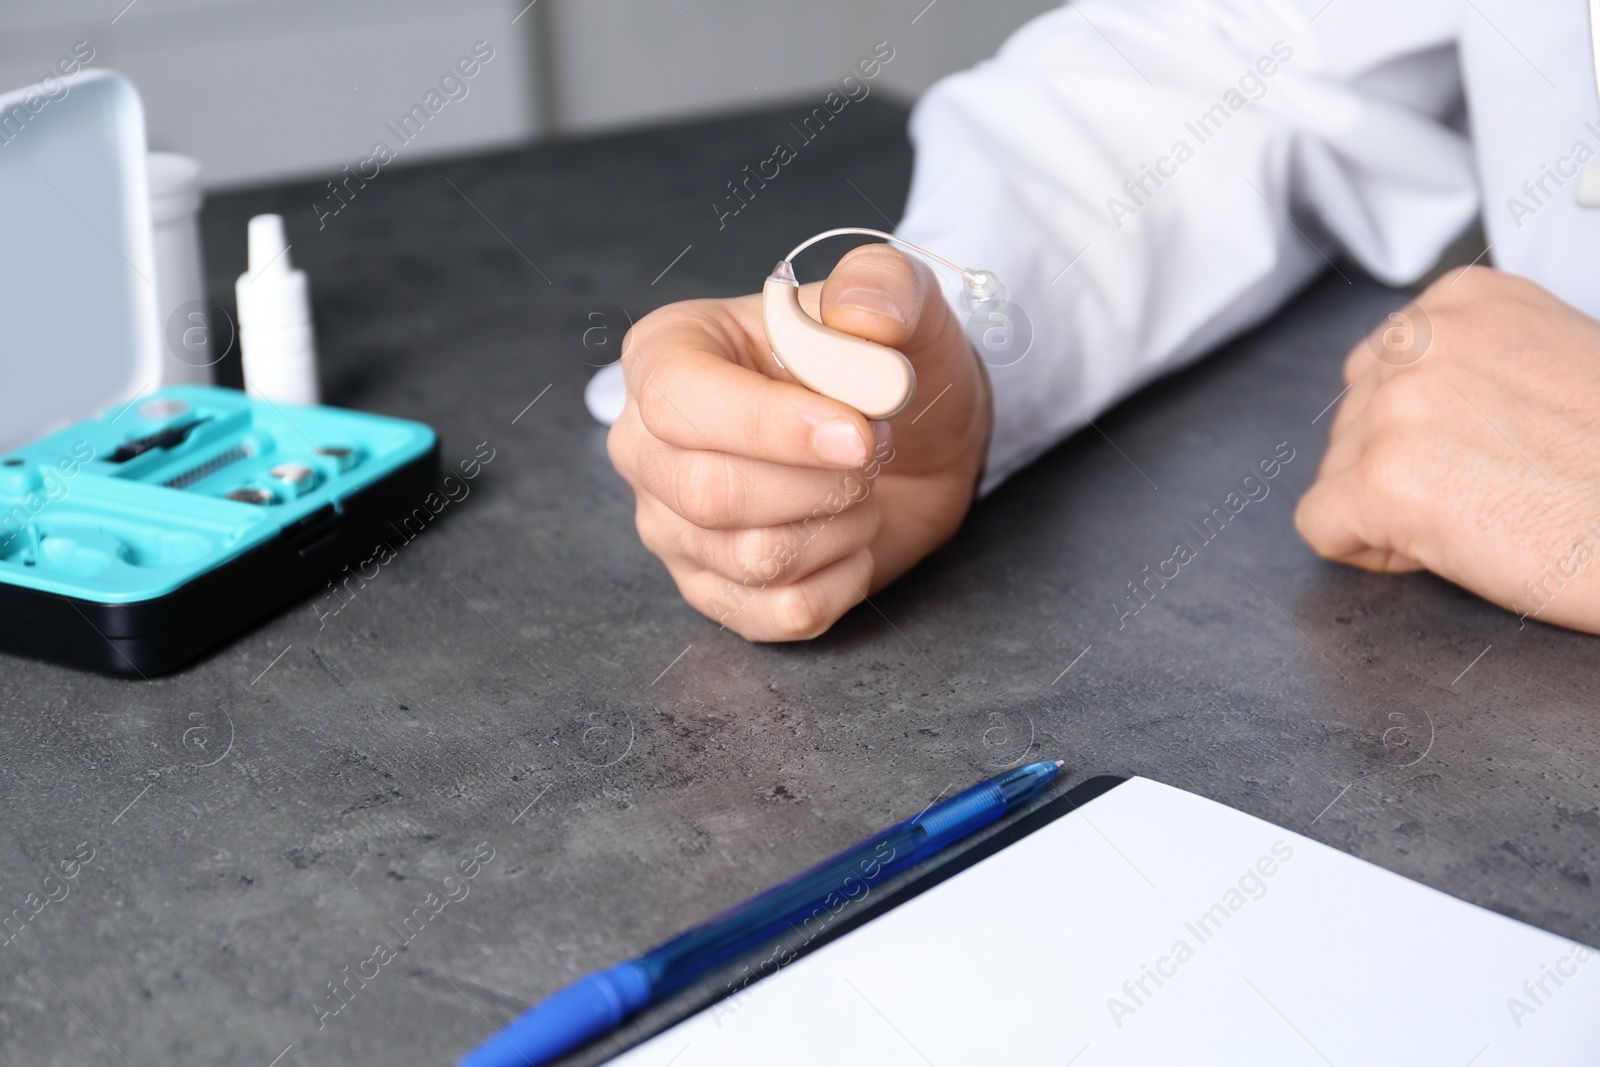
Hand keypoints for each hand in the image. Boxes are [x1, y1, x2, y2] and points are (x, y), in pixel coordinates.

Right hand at [607, 245, 990, 639]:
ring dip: (838, 527)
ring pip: (749, 559)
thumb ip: (882, 286)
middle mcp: (647, 445)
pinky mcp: (712, 590)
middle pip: (709, 492)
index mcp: (666, 354)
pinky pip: (775, 614)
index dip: (770, 425)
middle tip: (873, 449)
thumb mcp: (897, 303)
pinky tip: (854, 540)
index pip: (678, 401)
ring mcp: (671, 526)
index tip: (856, 432)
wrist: (910, 441)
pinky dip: (839, 582)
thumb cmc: (881, 365)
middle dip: (819, 483)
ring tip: (861, 488)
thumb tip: (862, 313)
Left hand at [1296, 267, 1599, 632]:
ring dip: (1392, 507)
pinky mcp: (1382, 482)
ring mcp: (1397, 408)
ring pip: (1335, 473)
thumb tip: (1409, 384)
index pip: (1378, 368)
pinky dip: (1367, 550)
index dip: (1422, 428)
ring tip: (1484, 510)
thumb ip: (1471, 360)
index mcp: (1463, 301)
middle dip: (1401, 465)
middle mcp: (1422, 340)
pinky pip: (1321, 527)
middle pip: (1350, 421)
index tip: (1484, 446)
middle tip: (1492, 485)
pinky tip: (1441, 545)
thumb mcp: (1550, 361)